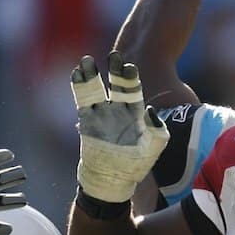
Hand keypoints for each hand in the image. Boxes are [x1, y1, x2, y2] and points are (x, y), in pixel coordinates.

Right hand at [72, 52, 169, 203]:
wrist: (113, 179)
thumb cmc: (136, 164)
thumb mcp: (154, 146)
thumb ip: (157, 128)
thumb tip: (150, 110)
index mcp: (135, 113)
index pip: (134, 90)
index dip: (131, 78)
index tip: (130, 66)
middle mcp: (118, 110)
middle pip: (116, 85)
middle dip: (114, 70)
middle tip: (114, 55)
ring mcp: (101, 114)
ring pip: (95, 89)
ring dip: (91, 74)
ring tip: (86, 60)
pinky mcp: (86, 121)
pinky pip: (82, 101)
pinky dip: (79, 88)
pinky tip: (77, 74)